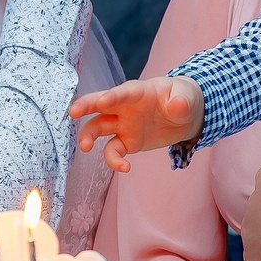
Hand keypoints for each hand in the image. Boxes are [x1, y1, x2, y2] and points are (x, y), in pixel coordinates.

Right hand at [72, 75, 204, 171]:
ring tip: (85, 147)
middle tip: (72, 112)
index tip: (101, 102)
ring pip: (98, 127)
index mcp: (138, 92)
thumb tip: (177, 106)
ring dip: (88, 136)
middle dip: (85, 106)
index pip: (123, 93)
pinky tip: (125, 168)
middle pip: (99, 104)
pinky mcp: (127, 141)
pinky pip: (114, 151)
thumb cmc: (183, 98)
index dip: (112, 96)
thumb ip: (182, 101)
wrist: (185, 114)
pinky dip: (115, 161)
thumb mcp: (188, 98)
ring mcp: (123, 124)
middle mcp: (124, 106)